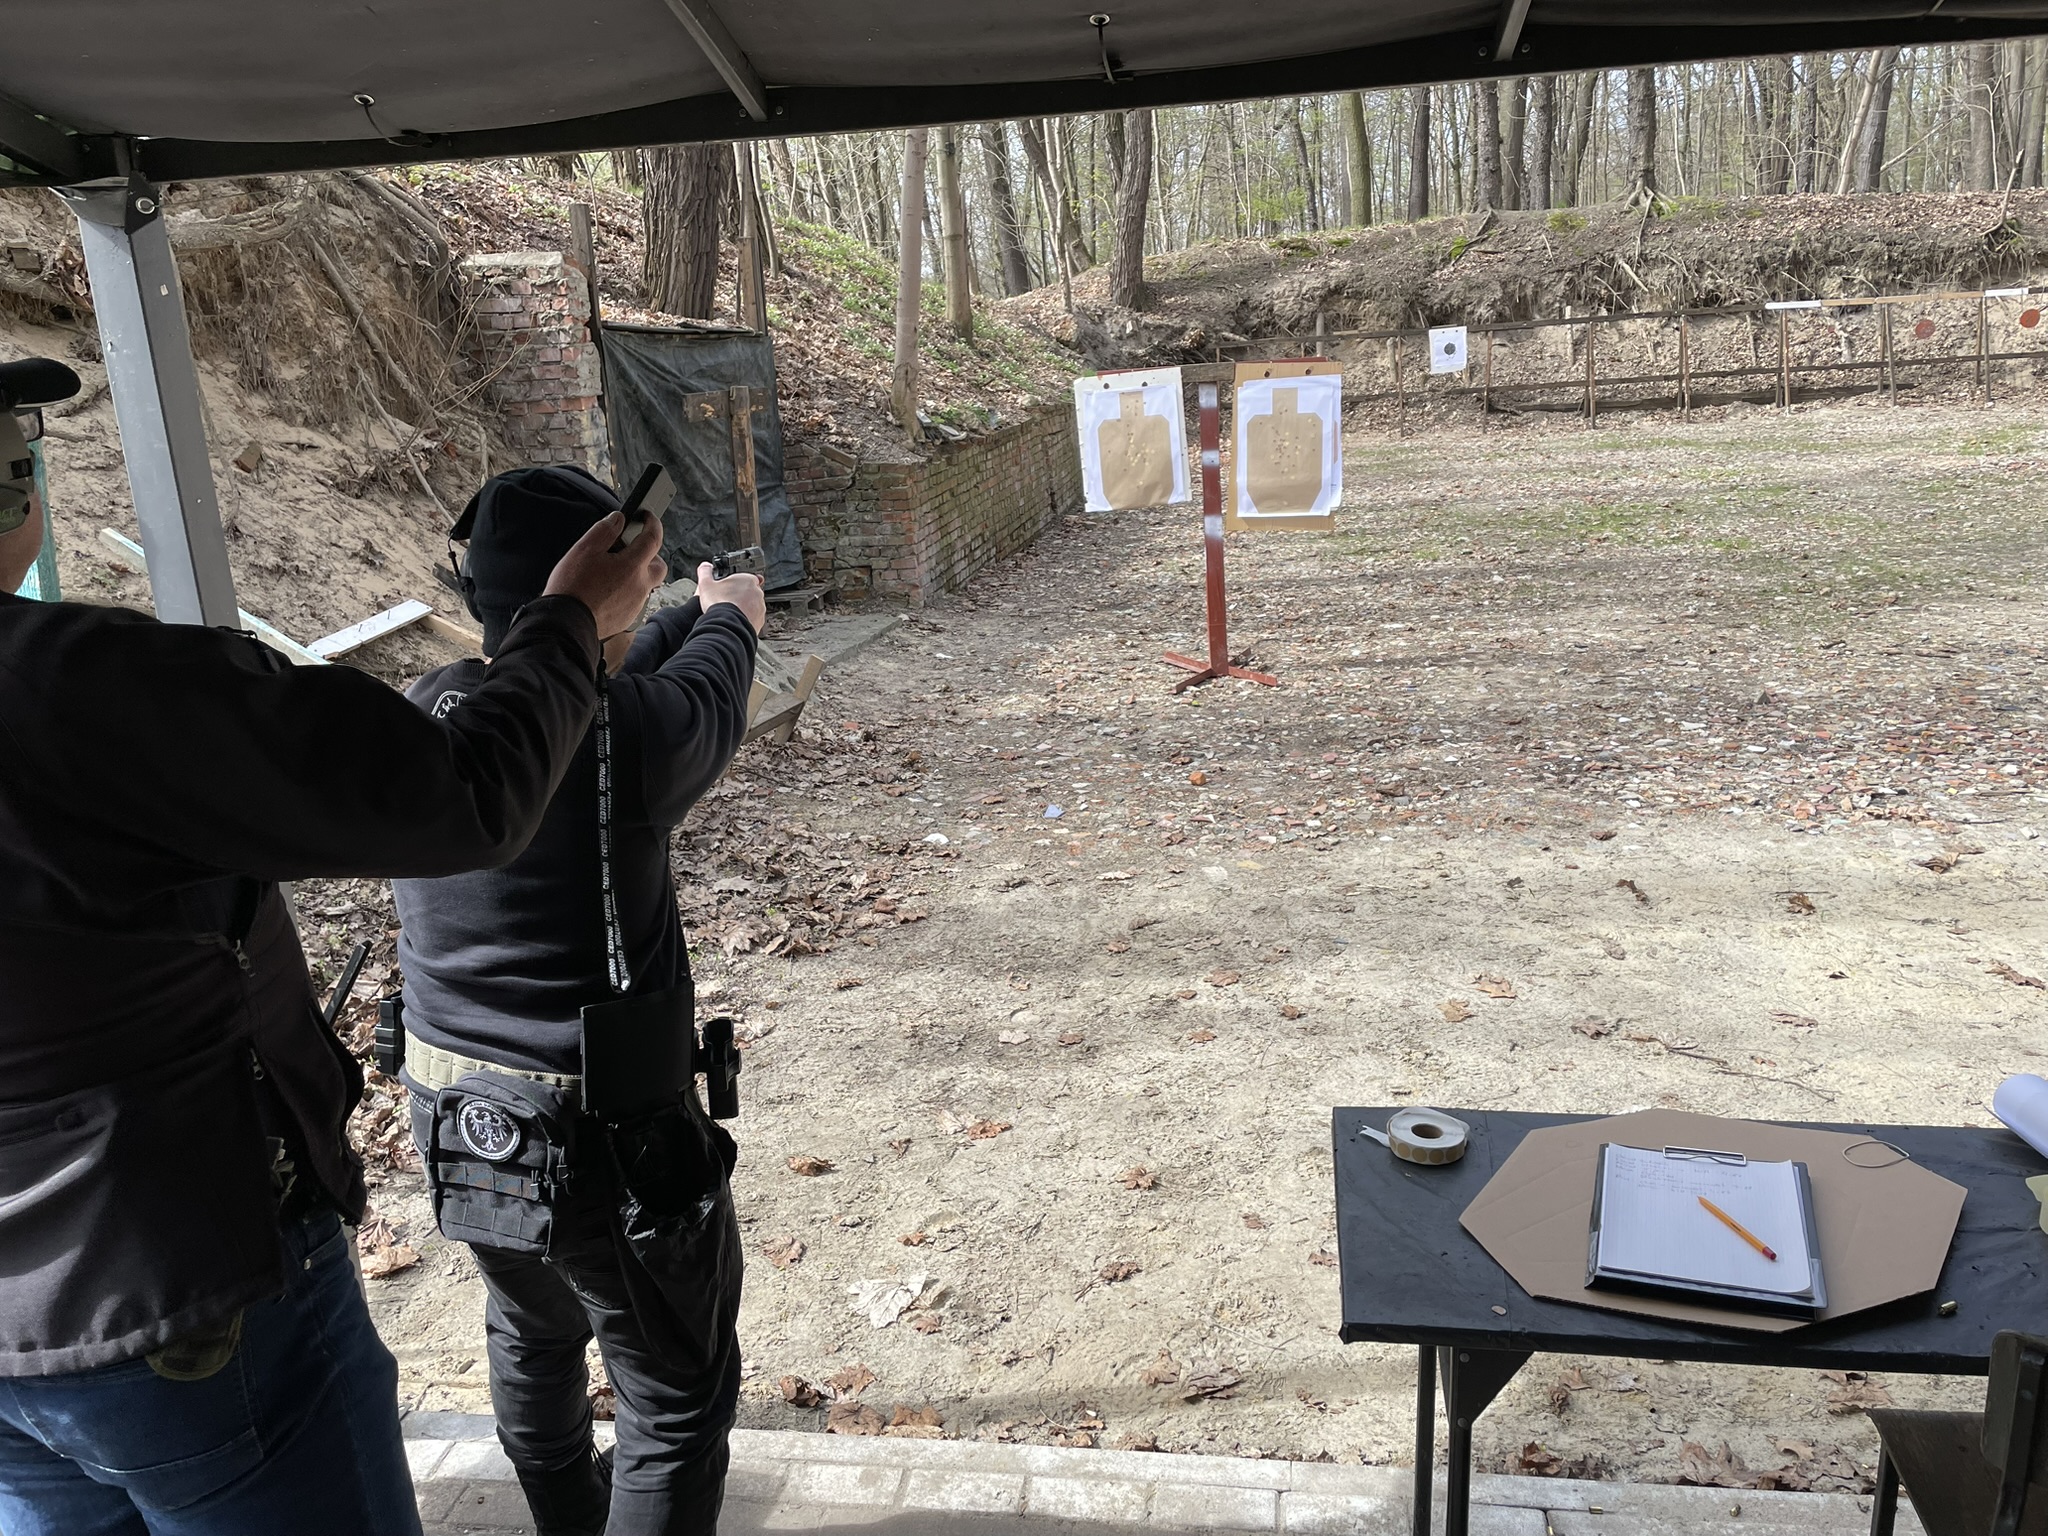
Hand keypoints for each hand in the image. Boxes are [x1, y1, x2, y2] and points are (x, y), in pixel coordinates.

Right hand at [542, 513, 666, 641]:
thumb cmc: (573, 587)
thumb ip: (605, 530)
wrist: (565, 623)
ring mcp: (636, 604)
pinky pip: (634, 600)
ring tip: (612, 570)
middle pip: (658, 566)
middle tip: (632, 548)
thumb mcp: (585, 549)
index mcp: (633, 566)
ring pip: (645, 584)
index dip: (652, 523)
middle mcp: (640, 586)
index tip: (647, 517)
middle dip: (651, 554)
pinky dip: (626, 591)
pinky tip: (607, 590)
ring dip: (636, 573)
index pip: (653, 538)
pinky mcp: (627, 618)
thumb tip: (618, 519)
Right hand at [695, 562, 766, 634]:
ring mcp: (760, 607)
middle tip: (728, 600)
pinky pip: (754, 618)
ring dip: (744, 607)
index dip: (737, 583)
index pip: (747, 577)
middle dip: (741, 595)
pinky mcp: (759, 620)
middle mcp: (757, 593)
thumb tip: (705, 566)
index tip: (731, 587)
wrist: (726, 625)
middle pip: (750, 592)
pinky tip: (735, 619)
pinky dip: (746, 618)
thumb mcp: (706, 584)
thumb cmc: (718, 604)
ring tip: (731, 611)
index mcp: (747, 580)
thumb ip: (705, 572)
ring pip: (753, 605)